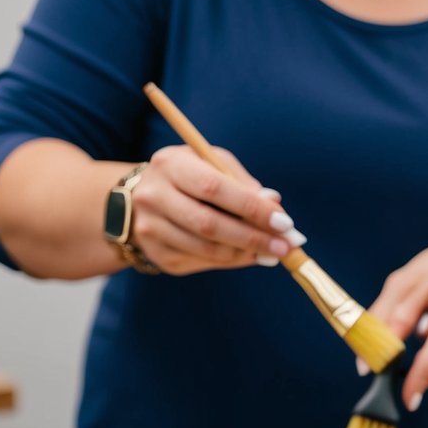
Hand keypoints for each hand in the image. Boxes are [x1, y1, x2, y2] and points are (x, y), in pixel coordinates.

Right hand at [127, 145, 299, 274]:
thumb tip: (275, 206)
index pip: (214, 188)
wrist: (141, 199)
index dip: (252, 208)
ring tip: (273, 253)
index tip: (284, 222)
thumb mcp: (212, 165)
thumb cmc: (189, 177)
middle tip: (286, 246)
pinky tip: (249, 256)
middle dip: (254, 238)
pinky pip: (202, 262)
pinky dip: (231, 261)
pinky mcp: (157, 254)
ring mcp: (151, 228)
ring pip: (207, 249)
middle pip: (209, 224)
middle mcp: (154, 196)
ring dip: (246, 254)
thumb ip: (243, 183)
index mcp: (170, 165)